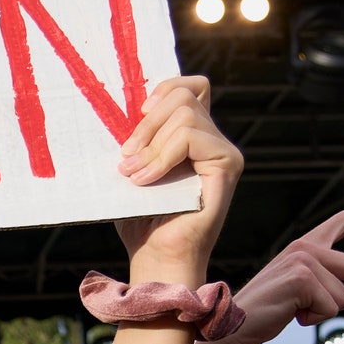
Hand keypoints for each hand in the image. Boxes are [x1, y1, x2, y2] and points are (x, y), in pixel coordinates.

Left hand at [114, 77, 240, 284]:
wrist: (155, 256)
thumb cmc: (141, 218)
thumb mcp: (133, 167)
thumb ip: (136, 137)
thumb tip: (116, 105)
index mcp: (193, 136)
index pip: (190, 87)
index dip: (164, 89)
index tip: (138, 113)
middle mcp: (213, 140)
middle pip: (185, 94)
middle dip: (147, 122)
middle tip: (126, 156)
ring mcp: (224, 151)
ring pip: (185, 114)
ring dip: (151, 144)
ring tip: (135, 174)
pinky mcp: (227, 164)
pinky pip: (192, 136)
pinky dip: (163, 156)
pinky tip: (147, 180)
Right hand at [214, 210, 343, 343]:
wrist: (234, 326)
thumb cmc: (270, 311)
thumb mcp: (303, 287)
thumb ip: (331, 279)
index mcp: (306, 244)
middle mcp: (306, 246)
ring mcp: (303, 260)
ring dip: (325, 313)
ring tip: (296, 312)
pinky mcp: (301, 278)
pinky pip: (331, 307)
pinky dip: (315, 319)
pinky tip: (291, 315)